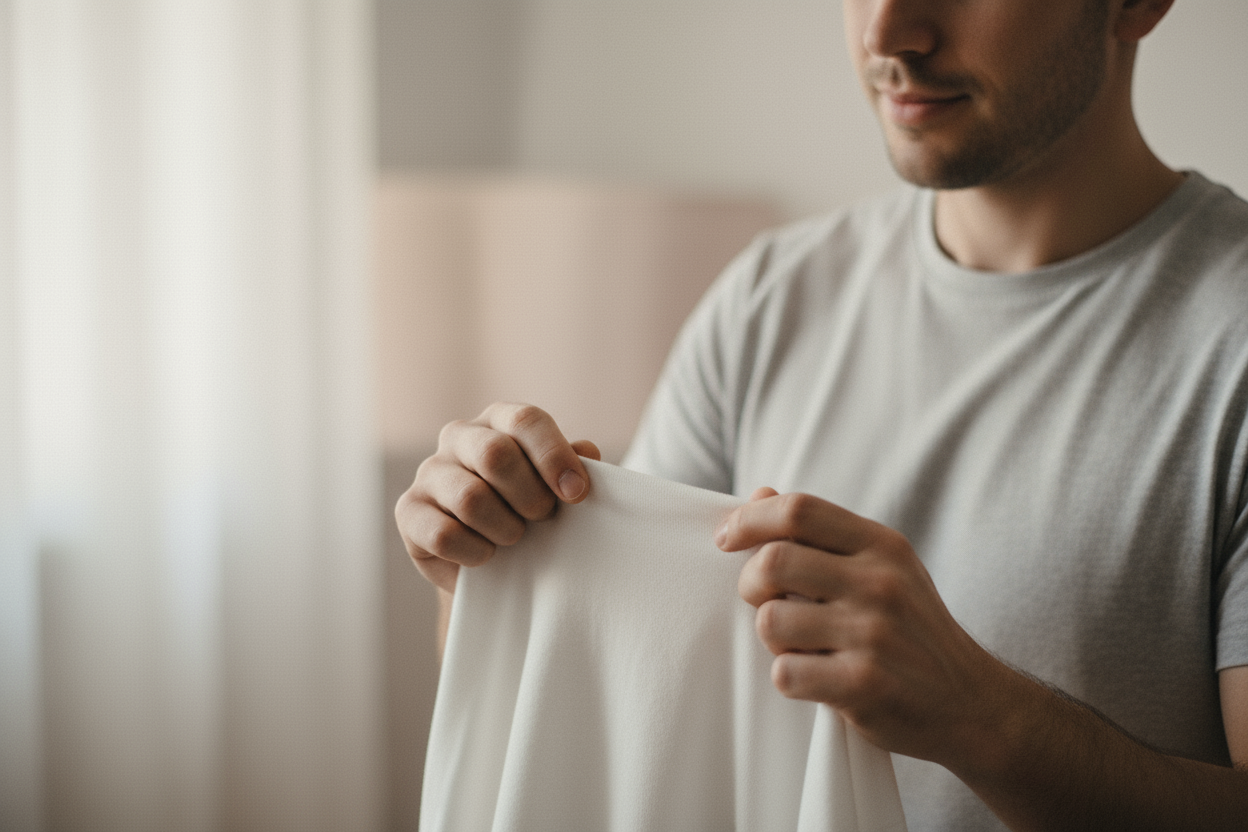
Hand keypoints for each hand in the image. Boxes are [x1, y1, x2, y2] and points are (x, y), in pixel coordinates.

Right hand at [395, 403, 600, 593]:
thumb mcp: (557, 487)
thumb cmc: (530, 511)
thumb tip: (586, 452)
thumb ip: (575, 465)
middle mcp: (460, 436)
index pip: (525, 420)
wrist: (493, 562)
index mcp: (500, 421)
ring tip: (515, 538)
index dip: (555, 456)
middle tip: (543, 518)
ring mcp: (430, 472)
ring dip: (505, 528)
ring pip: (470, 499)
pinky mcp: (409, 511)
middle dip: (530, 496)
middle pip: (496, 455)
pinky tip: (487, 555)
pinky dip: (476, 553)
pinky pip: (444, 534)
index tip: (576, 494)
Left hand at [717, 488, 1012, 768]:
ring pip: (771, 621)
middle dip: (750, 584)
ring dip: (772, 638)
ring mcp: (873, 634)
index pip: (799, 510)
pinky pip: (785, 672)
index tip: (726, 538)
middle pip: (773, 562)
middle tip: (762, 601)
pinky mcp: (864, 685)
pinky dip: (789, 677)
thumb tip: (760, 493)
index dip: (749, 519)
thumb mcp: (883, 567)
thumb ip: (821, 532)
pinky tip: (816, 678)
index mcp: (882, 545)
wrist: (972, 703)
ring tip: (800, 644)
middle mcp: (880, 583)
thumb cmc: (911, 629)